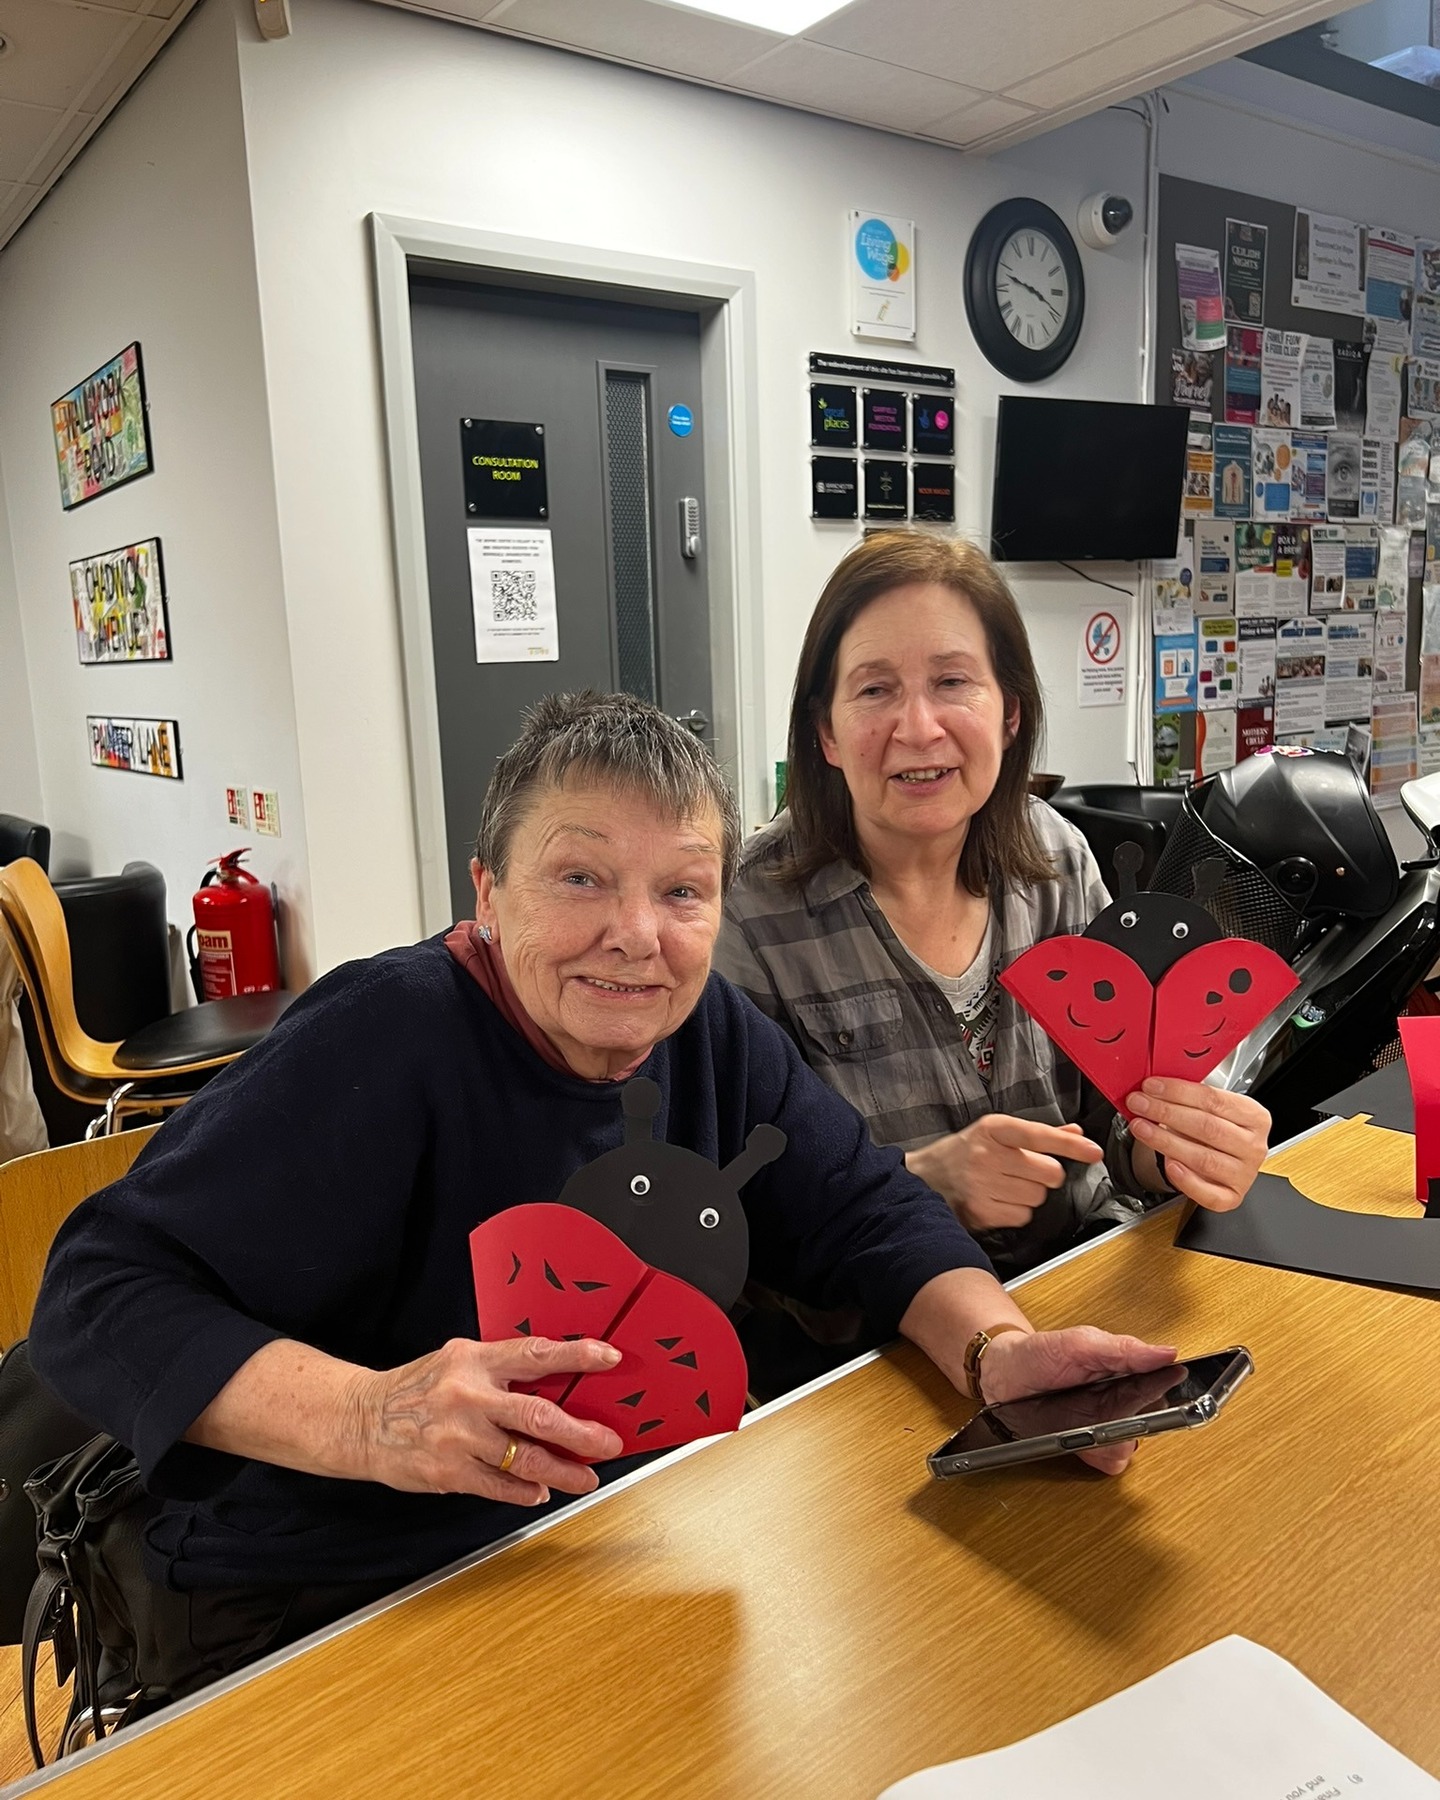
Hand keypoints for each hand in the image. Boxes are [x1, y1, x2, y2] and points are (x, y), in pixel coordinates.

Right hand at [352, 1336, 625, 1506]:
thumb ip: (500, 1369)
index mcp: (475, 1360)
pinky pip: (498, 1486)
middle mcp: (469, 1396)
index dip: (575, 1356)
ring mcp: (459, 1437)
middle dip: (580, 1433)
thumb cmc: (418, 1389)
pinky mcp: (448, 1472)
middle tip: (608, 1443)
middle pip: (537, 1415)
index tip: (608, 1358)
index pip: (534, 1354)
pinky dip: (524, 1491)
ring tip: (585, 1477)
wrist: (362, 1421)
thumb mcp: (457, 1360)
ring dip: (561, 1471)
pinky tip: (541, 1491)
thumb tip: (554, 1384)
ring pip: (524, 1458)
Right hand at [908, 1114, 1104, 1231]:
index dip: (1071, 1147)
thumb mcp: (995, 1133)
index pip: (1040, 1135)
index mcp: (993, 1128)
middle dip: (1045, 1176)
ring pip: (1037, 1197)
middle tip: (1023, 1173)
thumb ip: (1037, 1134)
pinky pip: (1022, 1217)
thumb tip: (1076, 1134)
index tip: (1094, 1152)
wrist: (921, 1177)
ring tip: (1004, 1187)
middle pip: (1048, 1173)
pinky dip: (1016, 1212)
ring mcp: (982, 1184)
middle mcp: (987, 1153)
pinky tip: (997, 1202)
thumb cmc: (963, 1153)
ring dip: (1029, 1195)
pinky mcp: (980, 1211)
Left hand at [979, 1326, 1177, 1474]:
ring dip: (1111, 1438)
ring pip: (1131, 1446)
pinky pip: (1110, 1462)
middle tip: (1108, 1409)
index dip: (1170, 1395)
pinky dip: (1097, 1455)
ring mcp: (1106, 1425)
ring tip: (1085, 1420)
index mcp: (1125, 1370)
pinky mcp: (1089, 1446)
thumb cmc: (1040, 1354)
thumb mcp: (1080, 1342)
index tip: (1170, 1398)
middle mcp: (1121, 1401)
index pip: (1164, 1387)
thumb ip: (1122, 1348)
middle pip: (1151, 1423)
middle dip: (1134, 1420)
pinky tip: (1079, 1438)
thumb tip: (1166, 1353)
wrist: (1003, 1375)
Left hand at [1125, 1078, 1270, 1212]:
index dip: (1179, 1091)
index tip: (1151, 1086)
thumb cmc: (1213, 1132)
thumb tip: (1154, 1088)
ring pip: (1203, 1158)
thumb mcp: (1207, 1110)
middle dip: (1166, 1112)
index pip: (1215, 1099)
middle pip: (1207, 1127)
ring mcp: (1244, 1174)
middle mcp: (1253, 1146)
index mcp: (1254, 1117)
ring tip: (1142, 1128)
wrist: (1221, 1162)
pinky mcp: (1231, 1197)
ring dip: (1166, 1141)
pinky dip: (1186, 1179)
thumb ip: (1187, 1098)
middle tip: (1139, 1104)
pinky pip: (1208, 1193)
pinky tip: (1169, 1164)